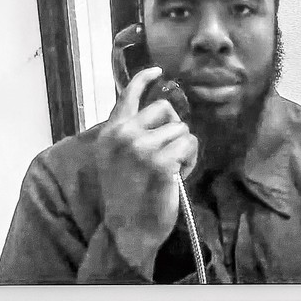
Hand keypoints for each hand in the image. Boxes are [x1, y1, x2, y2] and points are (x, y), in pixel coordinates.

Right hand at [95, 67, 199, 266]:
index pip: (128, 95)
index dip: (144, 79)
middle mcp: (123, 135)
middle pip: (165, 110)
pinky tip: (177, 176)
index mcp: (110, 133)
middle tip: (166, 155)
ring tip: (170, 171)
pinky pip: (189, 145)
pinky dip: (190, 160)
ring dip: (183, 149)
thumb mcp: (117, 158)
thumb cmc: (127, 196)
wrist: (128, 230)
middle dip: (173, 129)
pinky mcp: (161, 162)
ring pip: (182, 130)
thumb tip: (161, 111)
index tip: (157, 71)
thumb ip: (131, 133)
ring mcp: (141, 148)